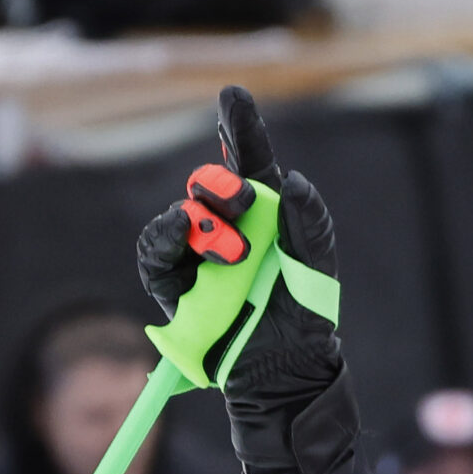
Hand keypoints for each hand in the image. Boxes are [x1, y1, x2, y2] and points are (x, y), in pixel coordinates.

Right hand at [137, 86, 354, 473]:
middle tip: (241, 197)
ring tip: (225, 242)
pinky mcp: (176, 288)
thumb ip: (310, 227)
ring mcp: (199, 258)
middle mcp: (229, 232)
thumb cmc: (304, 324)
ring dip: (199, 220)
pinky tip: (181, 235)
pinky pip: (156, 254)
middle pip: (211, 187)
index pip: (249, 166)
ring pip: (181, 217)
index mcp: (267, 220)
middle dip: (221, 184)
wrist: (282, 380)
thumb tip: (293, 181)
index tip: (232, 93)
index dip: (238, 129)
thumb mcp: (316, 276)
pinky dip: (165, 239)